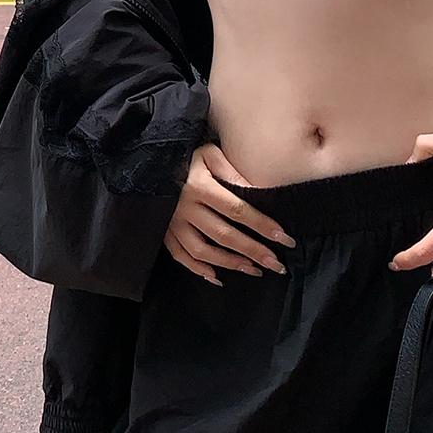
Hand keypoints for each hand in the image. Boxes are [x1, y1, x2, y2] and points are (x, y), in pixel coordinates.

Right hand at [164, 143, 293, 286]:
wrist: (149, 164)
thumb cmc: (186, 158)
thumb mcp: (209, 154)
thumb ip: (233, 171)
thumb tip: (259, 193)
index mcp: (200, 186)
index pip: (237, 210)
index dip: (262, 225)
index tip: (284, 238)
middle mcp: (185, 208)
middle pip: (224, 235)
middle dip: (253, 251)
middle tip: (276, 264)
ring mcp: (172, 223)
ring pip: (203, 251)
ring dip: (230, 263)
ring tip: (254, 270)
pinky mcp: (164, 233)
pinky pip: (181, 256)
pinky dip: (199, 270)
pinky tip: (218, 278)